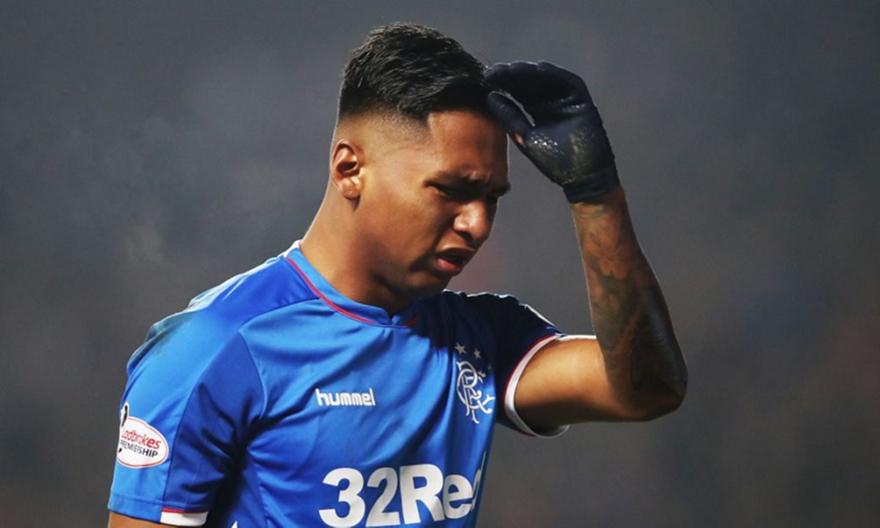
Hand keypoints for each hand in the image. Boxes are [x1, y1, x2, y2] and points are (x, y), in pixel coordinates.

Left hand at [485, 61, 618, 202]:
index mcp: (535, 110)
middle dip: (513, 75)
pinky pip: (569, 83)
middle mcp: (549, 101)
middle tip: (495, 71)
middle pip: (530, 83)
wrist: (581, 176)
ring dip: (530, 72)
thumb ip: (510, 117)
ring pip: (546, 80)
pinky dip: (556, 75)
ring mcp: (565, 99)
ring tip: (513, 69)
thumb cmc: (554, 162)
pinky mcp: (581, 100)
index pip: (518, 92)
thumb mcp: (525, 137)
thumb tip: (490, 97)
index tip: (486, 78)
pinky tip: (540, 69)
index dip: (503, 84)